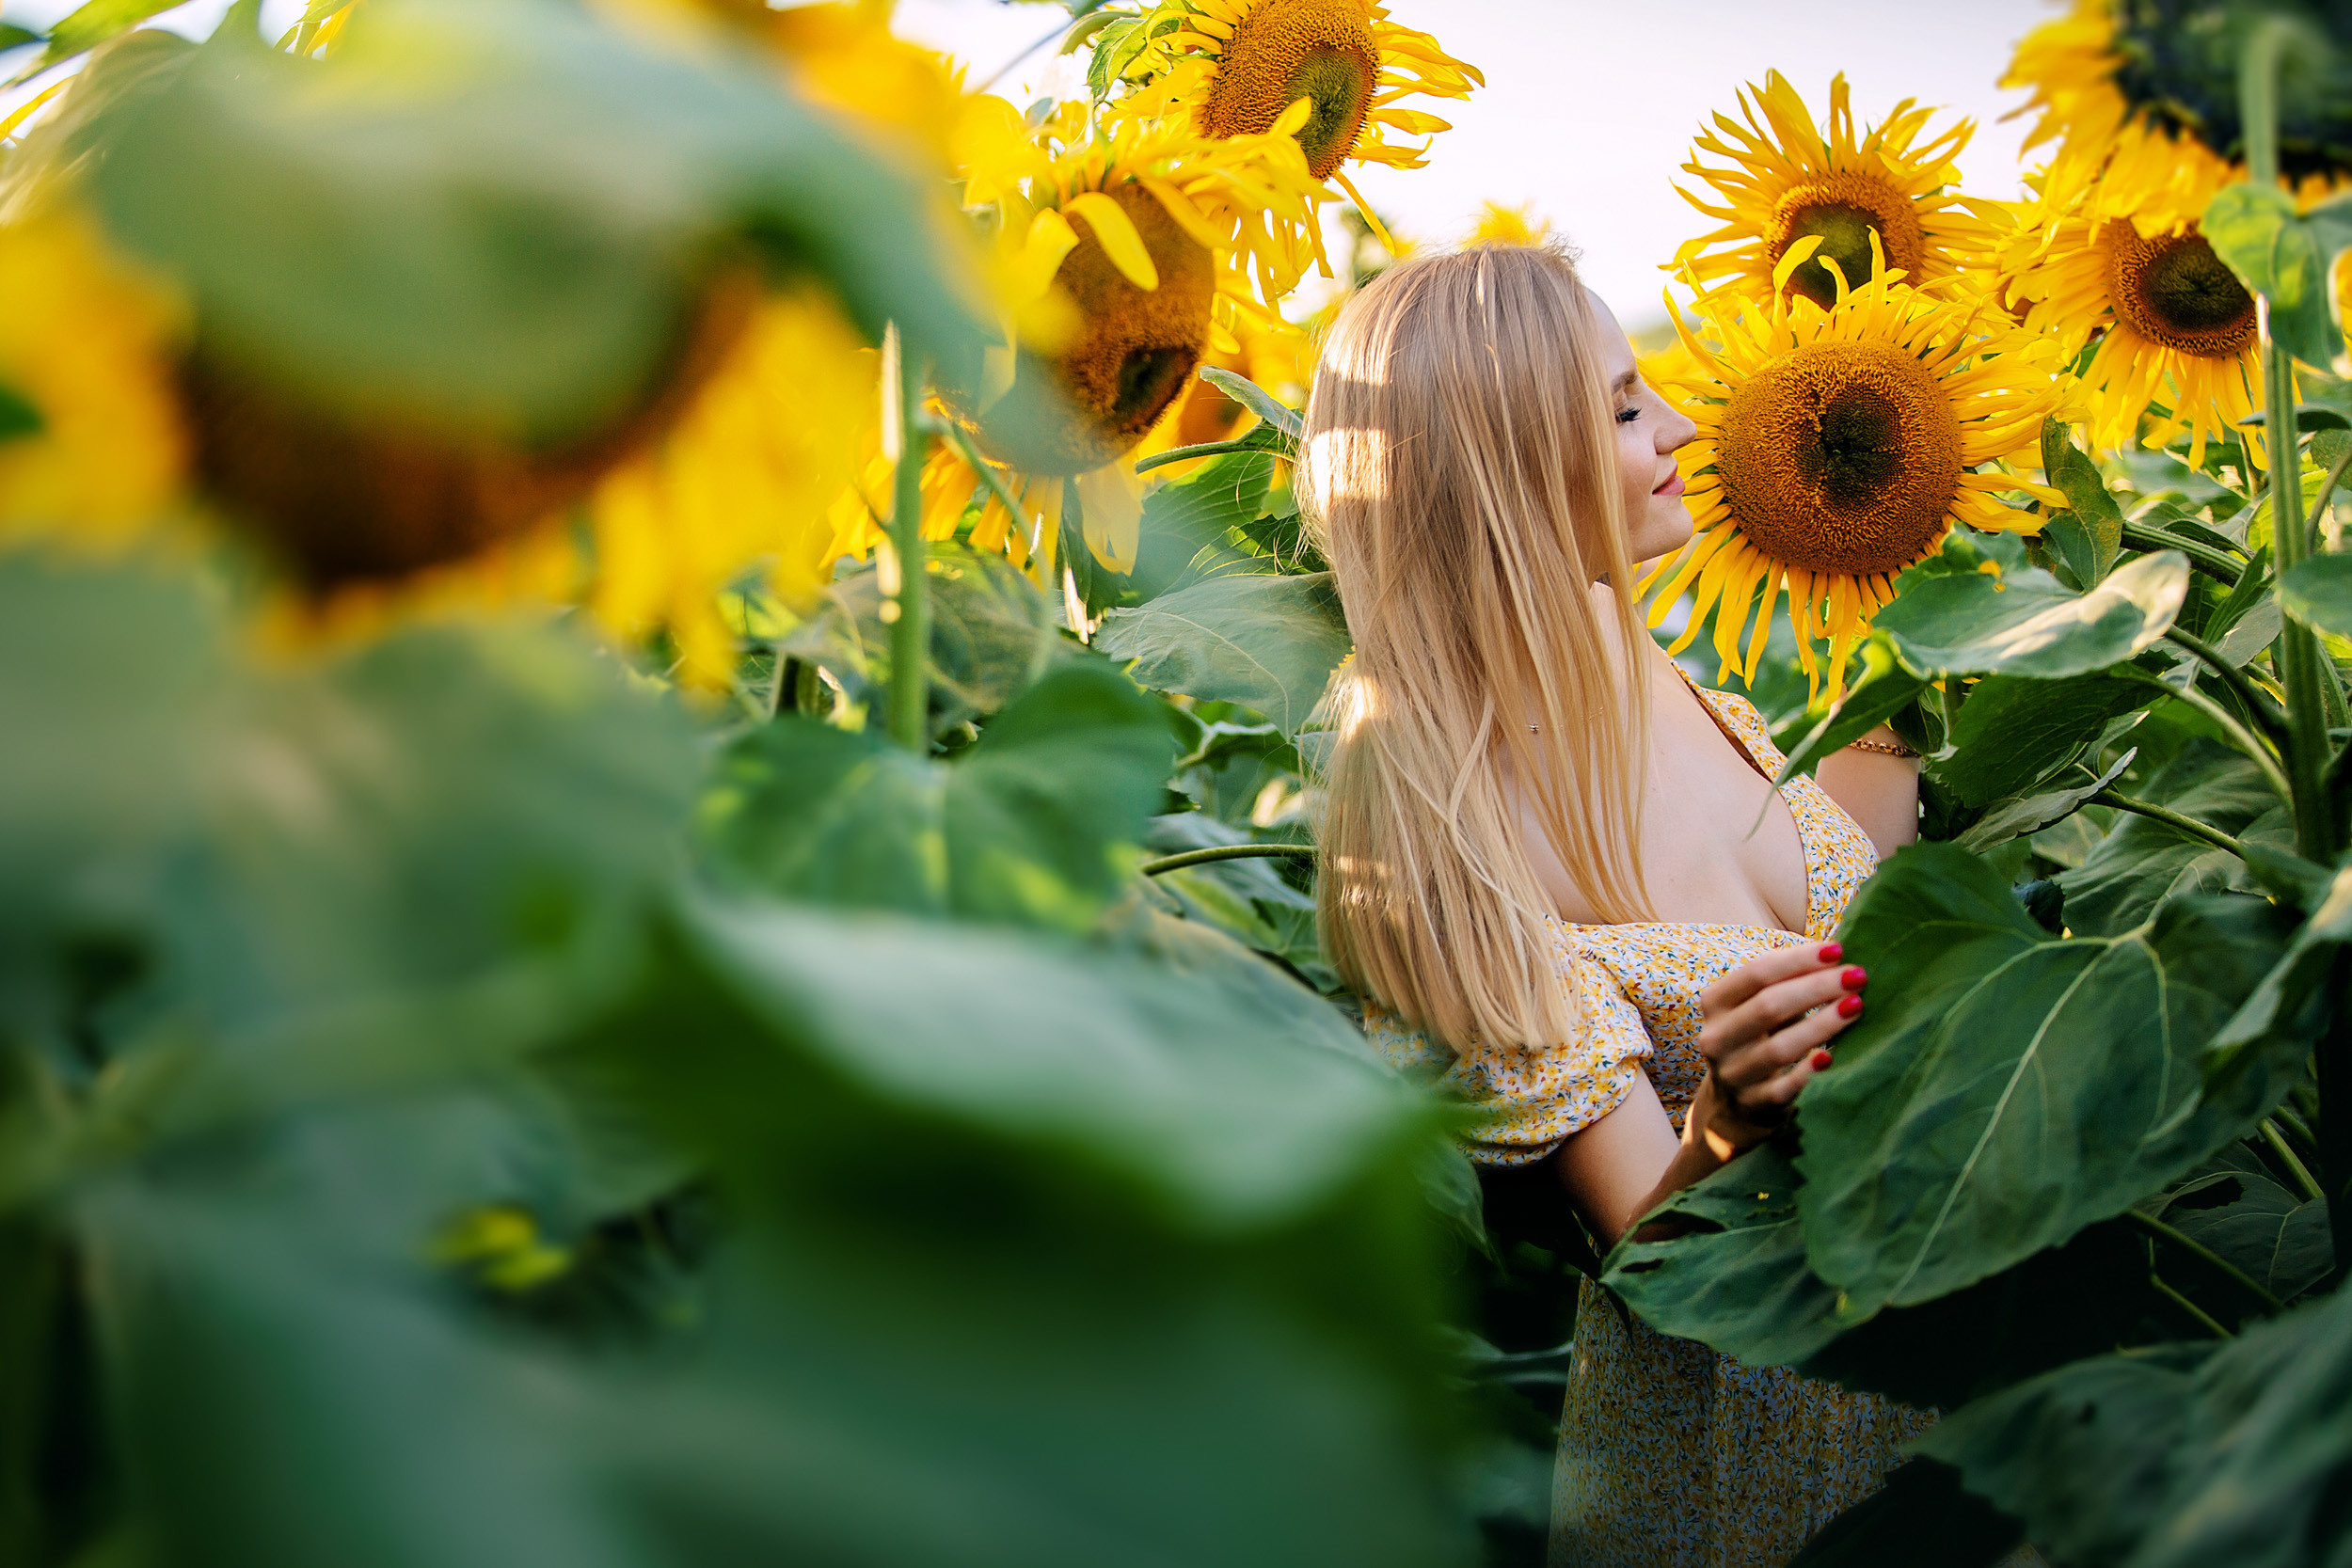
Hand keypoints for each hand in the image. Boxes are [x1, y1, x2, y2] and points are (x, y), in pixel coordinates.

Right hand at [1689, 941, 1865, 1159]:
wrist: (1733, 1103)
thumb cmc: (1758, 1038)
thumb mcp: (1757, 1006)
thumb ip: (1787, 981)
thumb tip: (1839, 952)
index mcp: (1715, 1002)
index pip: (1757, 972)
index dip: (1799, 959)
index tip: (1839, 949)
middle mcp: (1716, 1037)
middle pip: (1769, 1005)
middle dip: (1817, 987)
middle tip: (1858, 977)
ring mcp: (1733, 1074)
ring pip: (1779, 1047)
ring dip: (1822, 1024)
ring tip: (1856, 1006)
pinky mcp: (1753, 1104)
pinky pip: (1784, 1088)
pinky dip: (1808, 1072)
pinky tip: (1831, 1057)